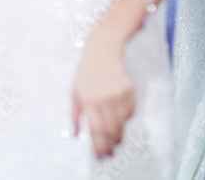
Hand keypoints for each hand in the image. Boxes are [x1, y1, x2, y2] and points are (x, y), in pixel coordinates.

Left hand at [71, 34, 134, 157]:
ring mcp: (119, 95)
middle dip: (110, 145)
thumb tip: (75, 135)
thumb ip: (74, 115)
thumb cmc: (85, 72)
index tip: (99, 156)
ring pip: (122, 124)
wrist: (102, 49)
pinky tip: (119, 119)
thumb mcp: (74, 92)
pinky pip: (130, 113)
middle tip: (108, 152)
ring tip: (113, 139)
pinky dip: (125, 120)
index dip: (99, 147)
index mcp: (89, 100)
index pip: (96, 131)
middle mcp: (105, 99)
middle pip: (111, 131)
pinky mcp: (129, 90)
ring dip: (118, 134)